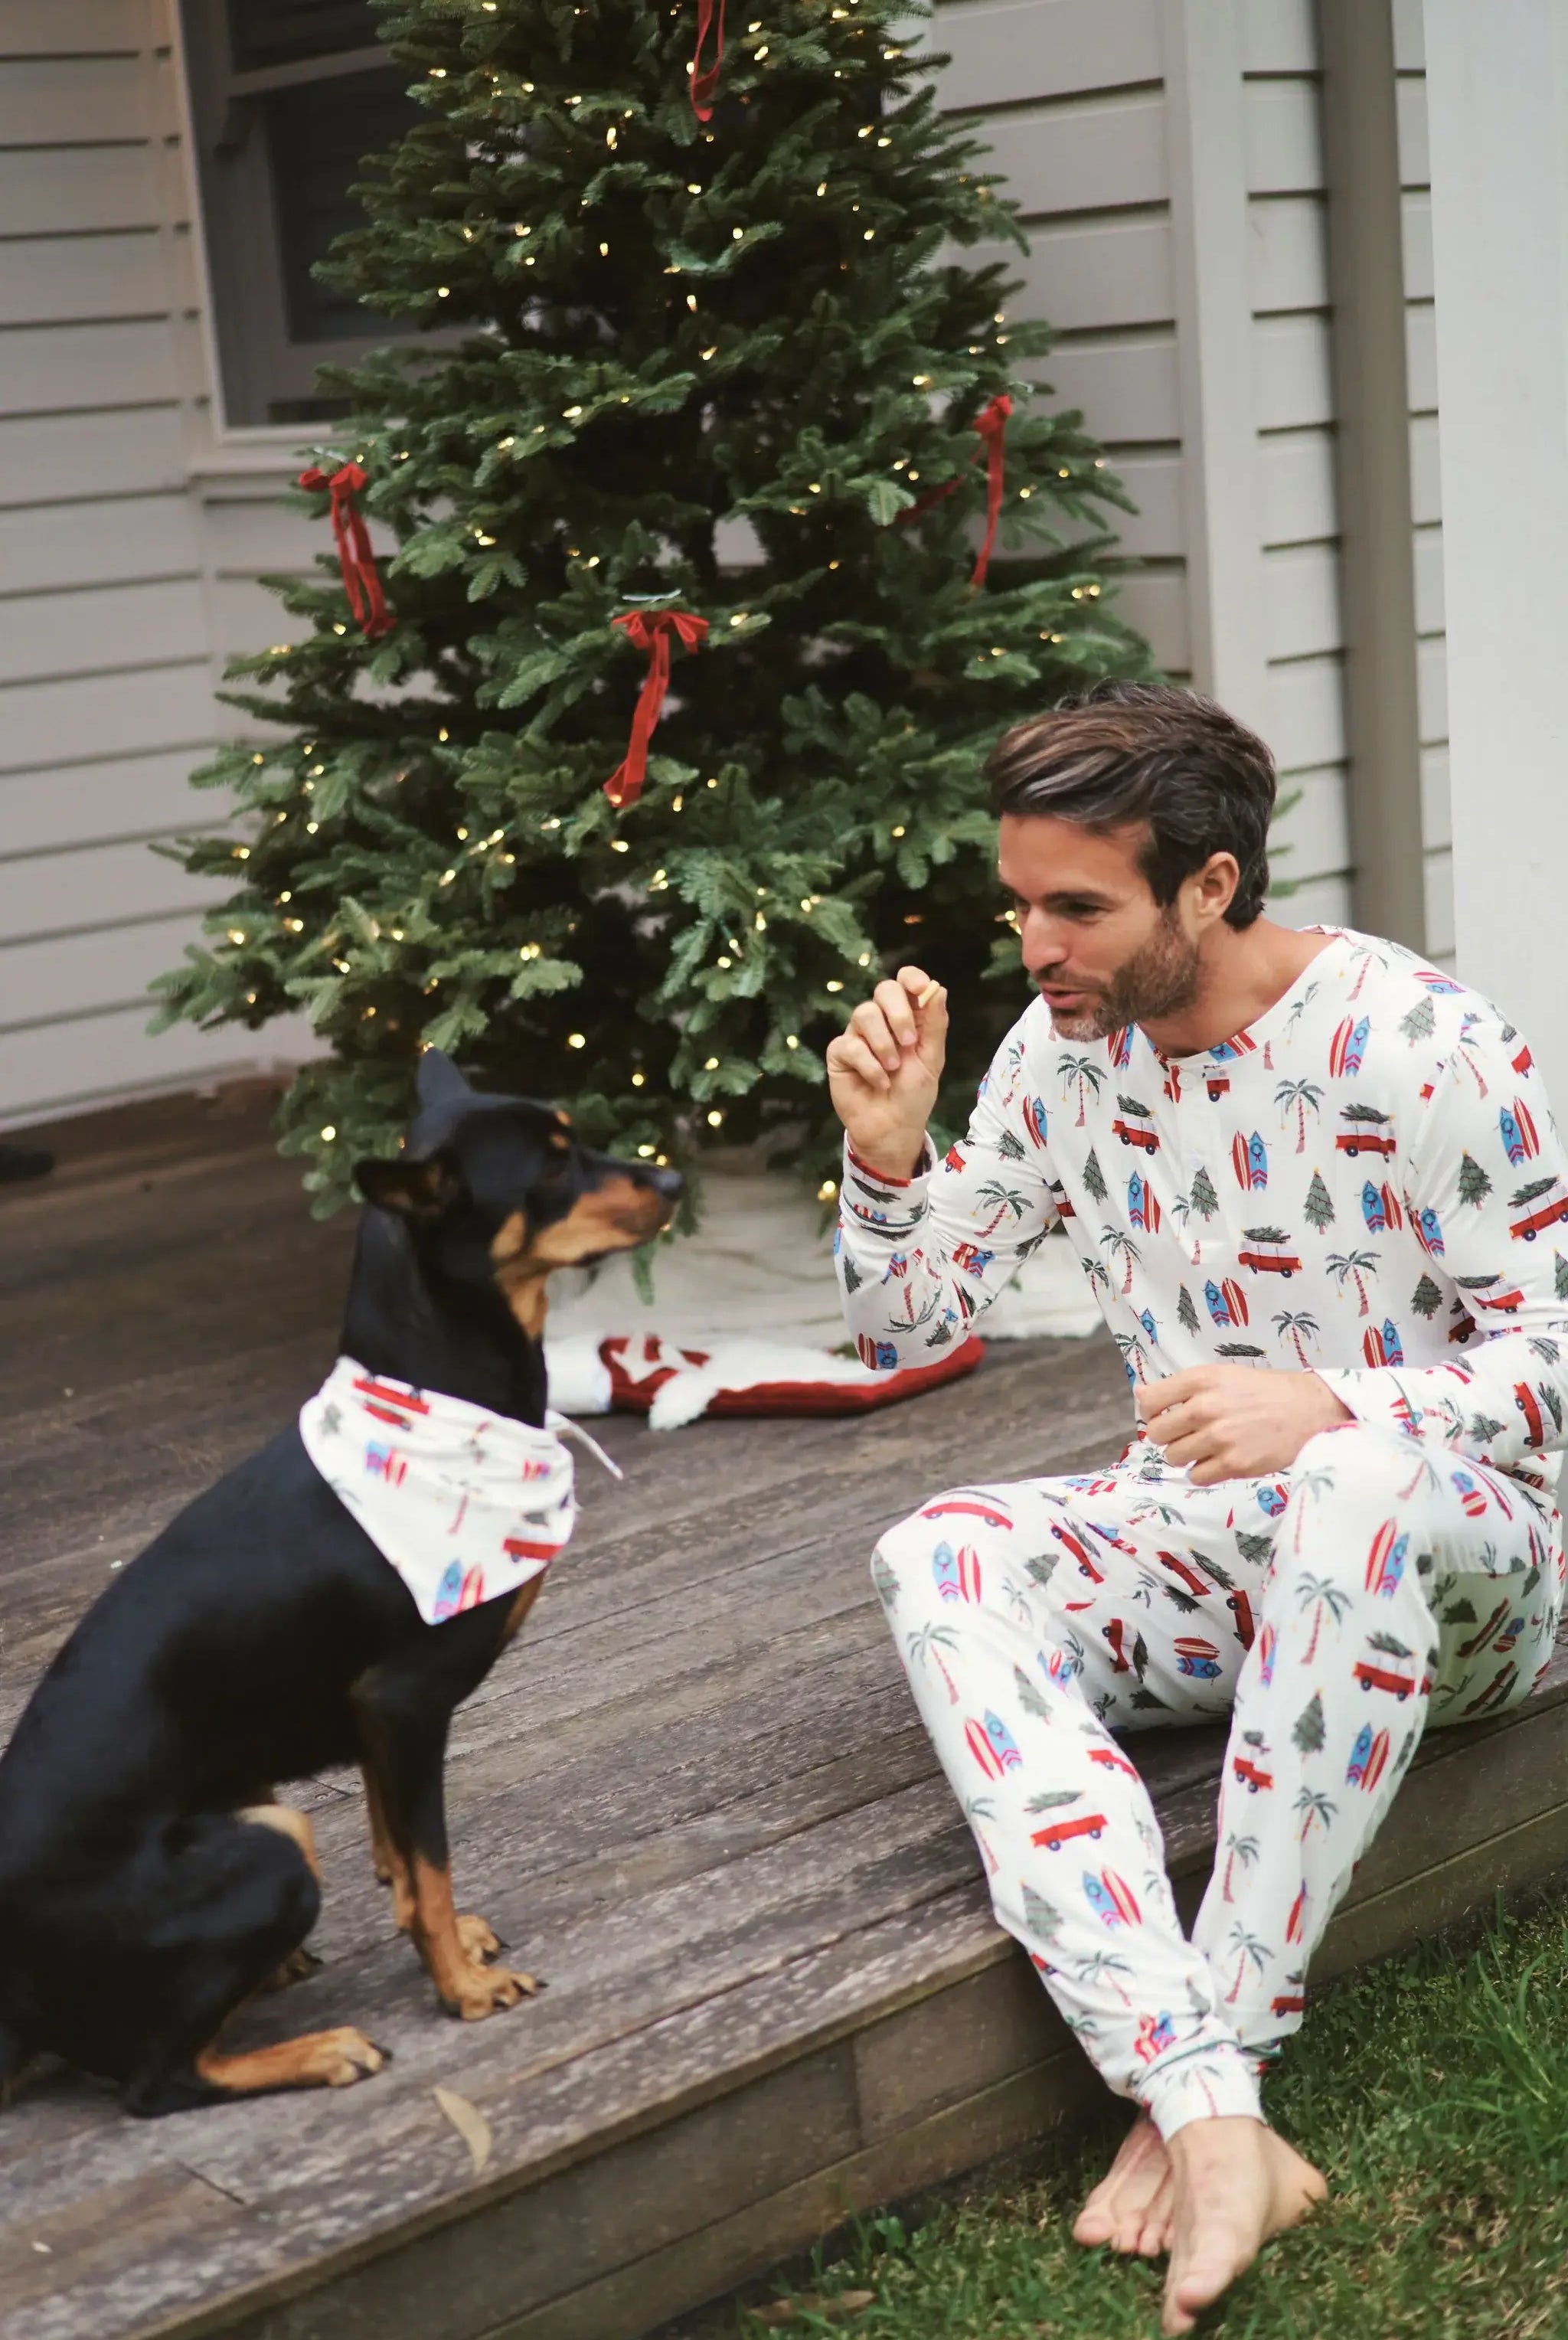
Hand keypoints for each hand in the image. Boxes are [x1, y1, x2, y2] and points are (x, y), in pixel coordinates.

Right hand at [825, 966, 947, 1181]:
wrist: (893, 1128)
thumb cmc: (913, 1094)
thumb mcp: (931, 1059)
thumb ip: (935, 1024)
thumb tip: (938, 989)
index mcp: (906, 1017)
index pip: (904, 982)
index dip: (911, 978)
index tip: (921, 988)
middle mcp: (880, 1021)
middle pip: (883, 990)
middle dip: (898, 1014)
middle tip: (909, 1042)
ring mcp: (858, 1035)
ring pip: (864, 1013)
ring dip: (883, 1043)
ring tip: (893, 1068)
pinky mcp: (839, 1054)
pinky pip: (850, 1045)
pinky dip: (869, 1065)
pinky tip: (879, 1082)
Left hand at [1138, 1366, 1351, 1486]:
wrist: (1310, 1411)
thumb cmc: (1267, 1391)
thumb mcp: (1224, 1375)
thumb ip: (1183, 1386)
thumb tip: (1140, 1395)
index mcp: (1202, 1380)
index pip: (1149, 1401)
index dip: (1152, 1412)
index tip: (1164, 1416)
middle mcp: (1206, 1407)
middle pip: (1156, 1433)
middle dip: (1167, 1437)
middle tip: (1187, 1435)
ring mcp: (1219, 1438)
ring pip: (1173, 1457)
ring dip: (1185, 1456)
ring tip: (1206, 1448)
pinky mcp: (1234, 1464)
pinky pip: (1196, 1477)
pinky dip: (1203, 1473)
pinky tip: (1219, 1461)